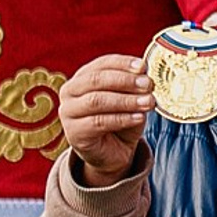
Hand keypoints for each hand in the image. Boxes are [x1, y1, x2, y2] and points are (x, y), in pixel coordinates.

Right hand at [58, 55, 152, 185]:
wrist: (113, 152)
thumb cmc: (121, 120)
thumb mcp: (130, 100)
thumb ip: (134, 87)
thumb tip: (145, 74)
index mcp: (83, 77)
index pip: (102, 64)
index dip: (123, 63)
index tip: (143, 66)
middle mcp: (70, 92)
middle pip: (96, 80)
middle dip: (125, 81)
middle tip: (148, 84)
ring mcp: (68, 112)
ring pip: (97, 101)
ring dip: (126, 100)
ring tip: (148, 102)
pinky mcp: (74, 132)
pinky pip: (99, 122)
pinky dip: (122, 118)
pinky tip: (139, 117)